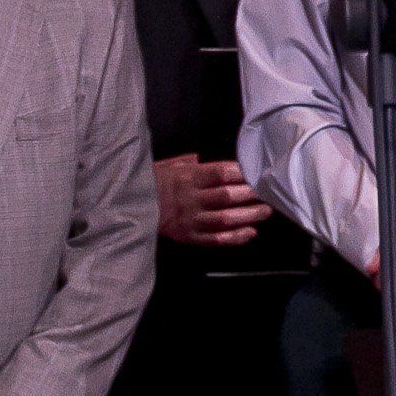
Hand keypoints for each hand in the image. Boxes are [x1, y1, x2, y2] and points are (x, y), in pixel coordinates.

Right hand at [154, 154, 272, 246]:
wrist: (128, 209)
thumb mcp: (165, 166)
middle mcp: (190, 199)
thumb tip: (202, 157)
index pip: (219, 173)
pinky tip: (250, 232)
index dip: (240, 173)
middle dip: (250, 194)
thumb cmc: (149, 185)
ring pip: (225, 219)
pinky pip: (216, 239)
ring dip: (248, 215)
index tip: (255, 173)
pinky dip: (235, 237)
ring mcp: (190, 219)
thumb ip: (186, 162)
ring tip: (265, 211)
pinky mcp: (189, 236)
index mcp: (185, 178)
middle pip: (226, 196)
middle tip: (267, 192)